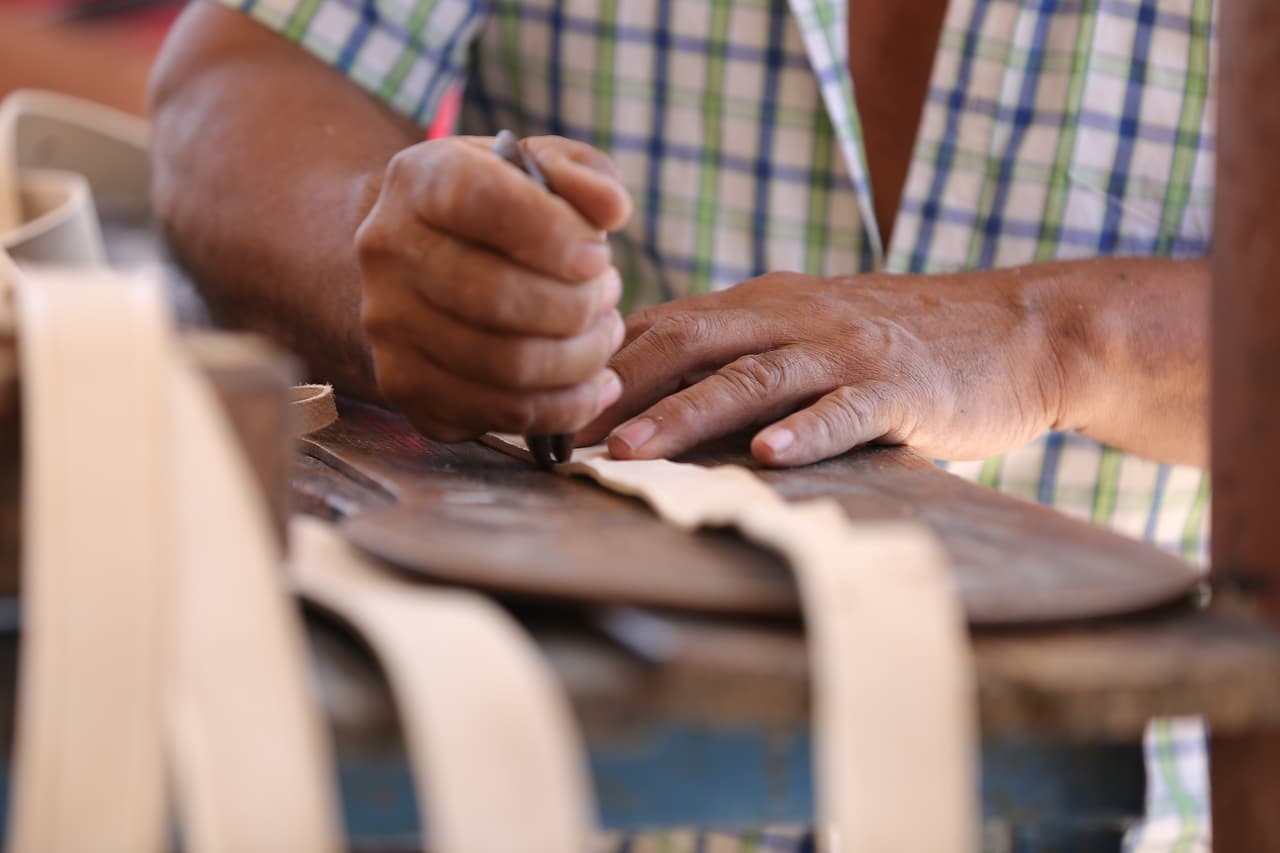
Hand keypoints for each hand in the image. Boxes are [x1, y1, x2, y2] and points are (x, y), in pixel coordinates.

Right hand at [356, 135, 631, 439]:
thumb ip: (582, 174)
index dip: (552, 233)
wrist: (427, 261)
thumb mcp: (540, 167)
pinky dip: (565, 407)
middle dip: (577, 306)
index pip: (478, 201)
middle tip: (609, 295)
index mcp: (420, 181)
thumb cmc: (501, 211)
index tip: (598, 255)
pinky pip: (499, 415)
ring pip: (505, 367)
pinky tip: (592, 382)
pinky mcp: (406, 388)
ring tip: (603, 334)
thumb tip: (612, 209)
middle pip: (494, 298)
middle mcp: (389, 253)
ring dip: (580, 358)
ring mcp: (389, 327)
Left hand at [579, 270, 1069, 465]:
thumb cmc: (898, 343)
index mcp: (766, 304)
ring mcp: (848, 349)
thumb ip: (743, 354)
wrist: (1015, 330)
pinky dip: (806, 430)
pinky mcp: (901, 387)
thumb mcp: (810, 333)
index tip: (547, 404)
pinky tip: (768, 454)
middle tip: (563, 430)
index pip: (668, 325)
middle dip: (622, 386)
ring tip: (634, 449)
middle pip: (693, 340)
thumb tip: (653, 394)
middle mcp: (796, 317)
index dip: (605, 364)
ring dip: (687, 412)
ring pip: (755, 376)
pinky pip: (847, 409)